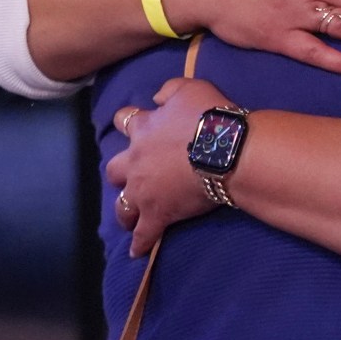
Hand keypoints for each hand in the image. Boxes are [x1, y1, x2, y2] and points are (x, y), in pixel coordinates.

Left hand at [106, 77, 231, 255]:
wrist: (225, 150)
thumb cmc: (210, 116)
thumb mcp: (191, 87)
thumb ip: (169, 89)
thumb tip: (155, 97)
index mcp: (143, 129)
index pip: (125, 121)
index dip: (129, 122)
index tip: (133, 123)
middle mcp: (136, 161)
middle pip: (114, 169)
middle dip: (120, 172)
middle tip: (131, 175)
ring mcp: (143, 190)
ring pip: (122, 205)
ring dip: (124, 209)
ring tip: (129, 217)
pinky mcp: (157, 214)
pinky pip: (144, 233)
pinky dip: (140, 243)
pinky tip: (137, 252)